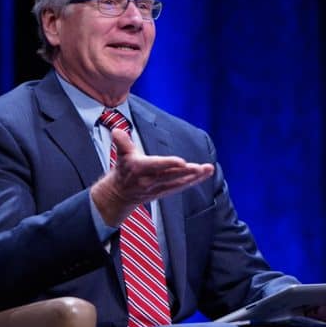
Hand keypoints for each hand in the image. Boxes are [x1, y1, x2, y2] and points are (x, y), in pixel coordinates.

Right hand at [92, 128, 214, 224]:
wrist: (120, 194)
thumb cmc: (124, 170)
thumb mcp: (121, 155)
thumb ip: (122, 143)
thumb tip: (117, 131)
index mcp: (140, 169)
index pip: (155, 166)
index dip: (168, 164)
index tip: (182, 162)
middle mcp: (150, 180)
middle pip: (171, 176)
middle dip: (186, 173)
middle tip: (200, 168)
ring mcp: (159, 187)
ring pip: (179, 182)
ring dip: (195, 176)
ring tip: (208, 169)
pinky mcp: (165, 191)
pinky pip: (181, 186)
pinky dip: (194, 180)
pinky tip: (205, 174)